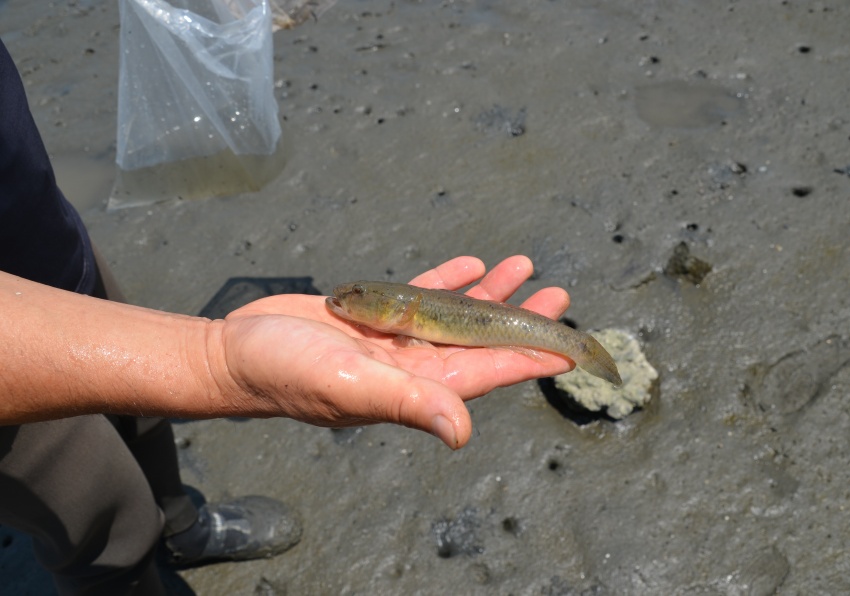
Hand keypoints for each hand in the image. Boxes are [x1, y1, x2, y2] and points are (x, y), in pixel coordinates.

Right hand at [213, 256, 572, 448]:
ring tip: (523, 267)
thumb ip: (409, 403)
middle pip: (481, 339)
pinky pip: (420, 296)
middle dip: (521, 317)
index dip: (532, 357)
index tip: (569, 344)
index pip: (489, 371)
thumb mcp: (351, 385)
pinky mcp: (373, 317)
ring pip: (455, 313)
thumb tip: (463, 433)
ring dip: (490, 293)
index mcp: (417, 385)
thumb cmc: (287, 374)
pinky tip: (470, 265)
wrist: (235, 352)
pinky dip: (447, 280)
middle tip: (558, 292)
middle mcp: (413, 365)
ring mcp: (395, 340)